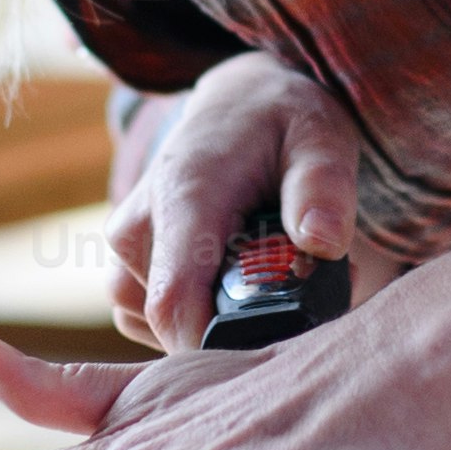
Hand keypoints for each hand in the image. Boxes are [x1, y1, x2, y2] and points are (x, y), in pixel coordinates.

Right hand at [104, 52, 364, 348]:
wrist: (237, 104)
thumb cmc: (282, 121)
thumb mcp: (320, 138)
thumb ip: (323, 188)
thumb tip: (323, 242)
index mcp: (184, 196)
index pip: (175, 301)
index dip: (221, 345)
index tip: (281, 342)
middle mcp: (138, 227)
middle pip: (173, 324)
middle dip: (242, 328)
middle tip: (307, 288)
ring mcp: (126, 253)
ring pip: (162, 327)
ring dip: (222, 321)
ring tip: (275, 275)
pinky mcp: (128, 269)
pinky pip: (156, 319)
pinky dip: (201, 314)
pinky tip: (241, 281)